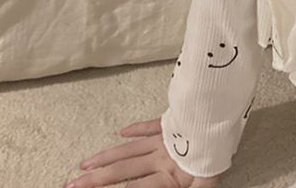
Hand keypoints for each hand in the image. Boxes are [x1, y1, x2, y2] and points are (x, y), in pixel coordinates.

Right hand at [65, 117, 221, 187]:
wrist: (224, 115)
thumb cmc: (218, 151)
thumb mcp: (209, 179)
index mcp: (167, 175)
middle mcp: (159, 158)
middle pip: (122, 171)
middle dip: (95, 180)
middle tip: (71, 184)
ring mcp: (162, 139)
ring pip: (128, 150)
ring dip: (105, 157)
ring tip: (83, 165)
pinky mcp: (170, 123)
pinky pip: (149, 126)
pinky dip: (135, 128)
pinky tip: (121, 132)